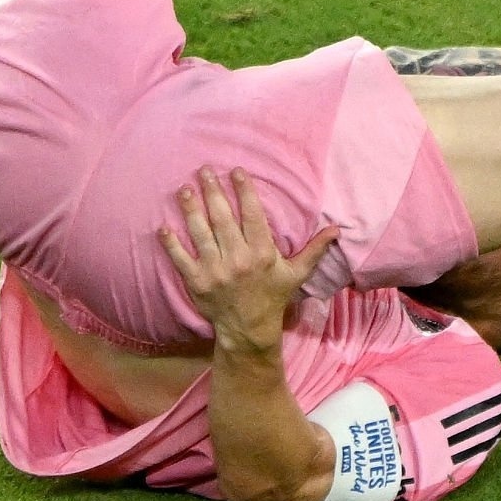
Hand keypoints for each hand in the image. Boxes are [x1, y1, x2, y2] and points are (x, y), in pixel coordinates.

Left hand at [158, 166, 339, 353]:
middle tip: (204, 170)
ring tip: (184, 189)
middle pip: (223, 219)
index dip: (244, 191)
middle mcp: (238, 260)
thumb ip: (314, 250)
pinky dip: (171, 244)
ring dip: (191, 210)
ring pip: (200, 234)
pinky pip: (181, 260)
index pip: (252, 216)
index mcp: (262, 254)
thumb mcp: (296, 274)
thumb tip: (337, 229)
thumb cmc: (273, 297)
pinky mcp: (197, 283)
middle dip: (213, 192)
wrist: (248, 330)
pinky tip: (163, 227)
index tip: (236, 171)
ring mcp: (215, 271)